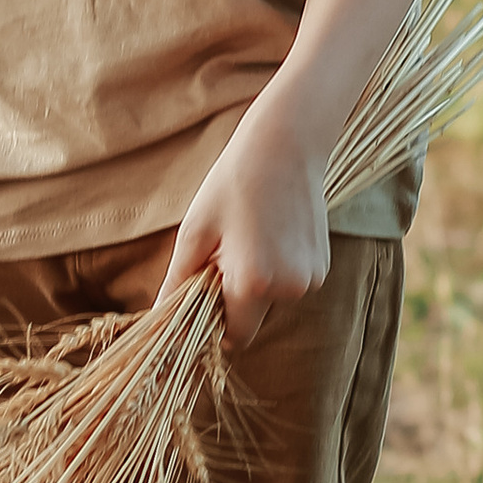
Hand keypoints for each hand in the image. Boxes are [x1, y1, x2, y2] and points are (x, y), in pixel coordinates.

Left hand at [159, 92, 328, 349]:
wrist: (287, 145)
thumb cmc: (234, 184)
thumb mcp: (196, 231)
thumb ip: (178, 281)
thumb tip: (159, 316)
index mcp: (253, 283)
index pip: (233, 336)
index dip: (213, 325)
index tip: (201, 299)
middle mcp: (289, 289)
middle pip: (253, 320)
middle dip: (233, 302)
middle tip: (220, 259)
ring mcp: (311, 278)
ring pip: (271, 302)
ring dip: (254, 285)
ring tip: (247, 239)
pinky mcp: (323, 266)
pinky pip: (290, 284)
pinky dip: (275, 272)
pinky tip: (268, 235)